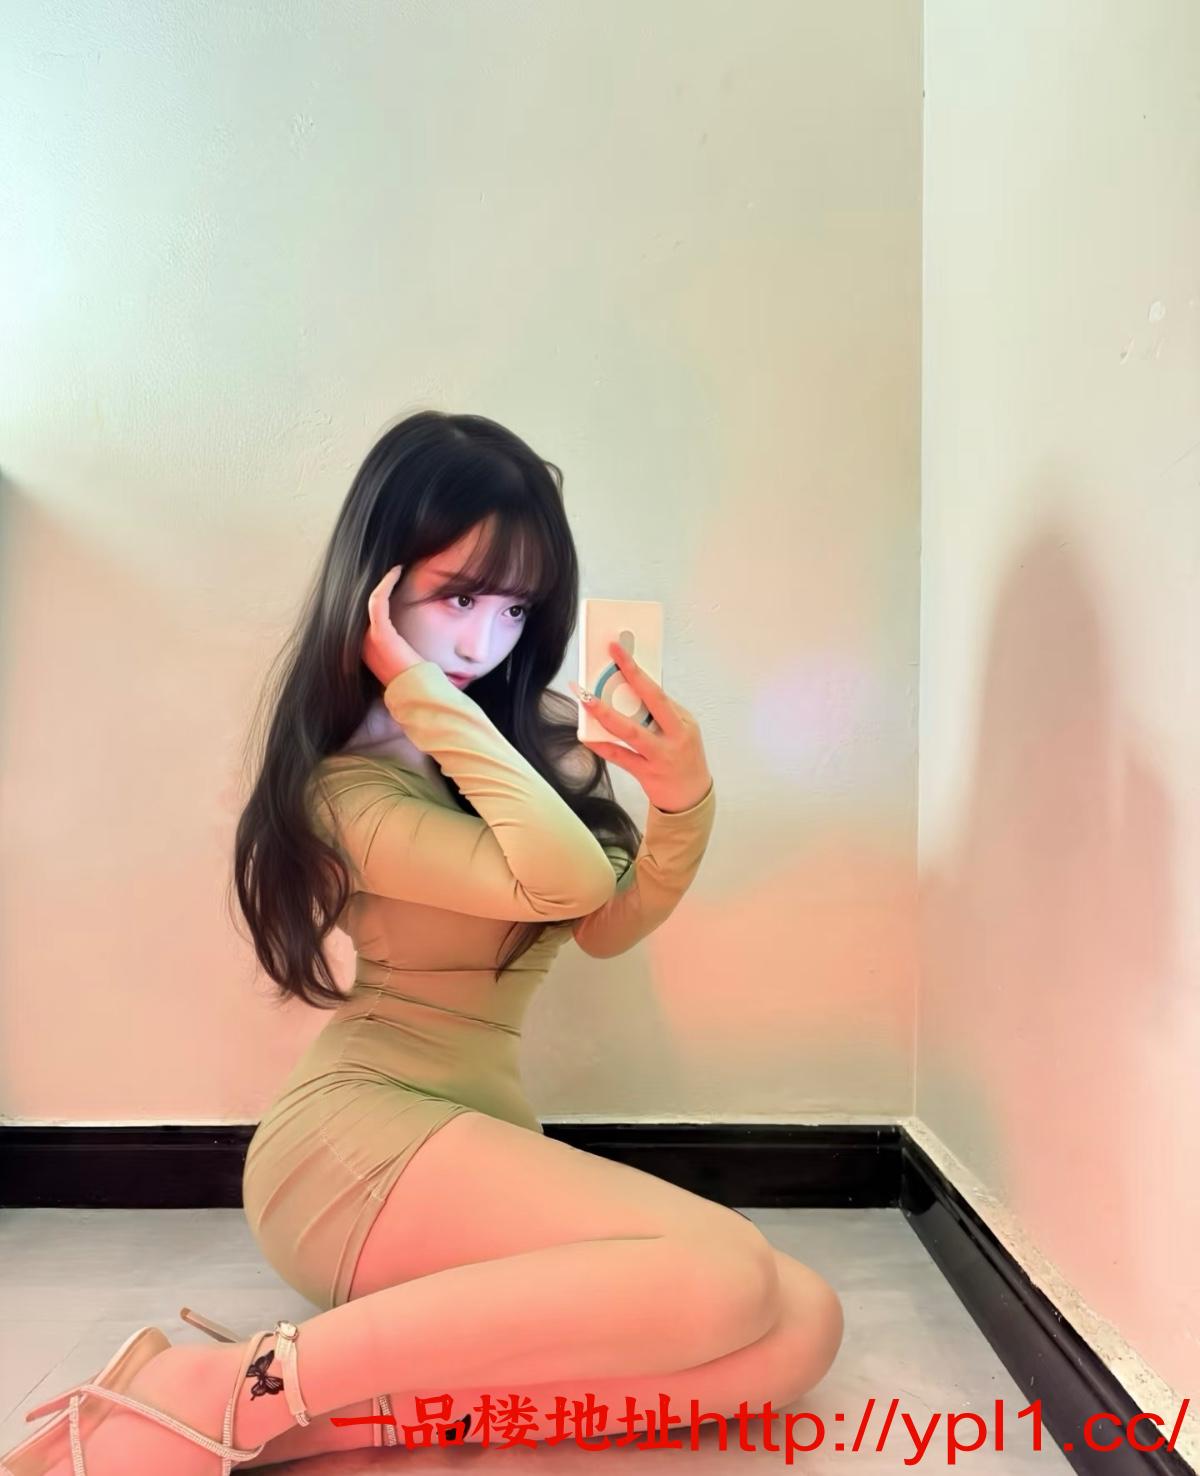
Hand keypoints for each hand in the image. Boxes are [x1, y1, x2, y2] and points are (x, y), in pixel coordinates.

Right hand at [361, 565, 427, 686]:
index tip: (396, 583)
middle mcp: (364, 645)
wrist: (419, 693)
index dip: (382, 597)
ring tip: (396, 569)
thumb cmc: (418, 680)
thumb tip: (421, 640)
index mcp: (370, 651)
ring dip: (384, 583)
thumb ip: (407, 648)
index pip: (371, 618)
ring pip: (372, 601)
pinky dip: (386, 584)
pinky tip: (396, 571)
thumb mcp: (410, 660)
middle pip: (367, 608)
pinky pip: (378, 600)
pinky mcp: (380, 633)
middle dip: (380, 588)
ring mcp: (370, 639)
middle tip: (394, 572)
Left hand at [570, 641, 712, 812]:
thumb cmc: (683, 757)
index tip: (616, 651)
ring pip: (630, 732)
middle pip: (650, 704)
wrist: (691, 797)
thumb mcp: (681, 731)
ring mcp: (660, 756)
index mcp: (682, 722)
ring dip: (605, 714)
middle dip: (626, 680)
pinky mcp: (646, 774)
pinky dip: (601, 744)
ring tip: (585, 699)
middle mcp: (674, 737)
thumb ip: (660, 713)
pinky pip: (619, 756)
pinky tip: (585, 735)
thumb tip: (629, 689)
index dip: (635, 670)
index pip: (657, 691)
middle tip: (604, 662)